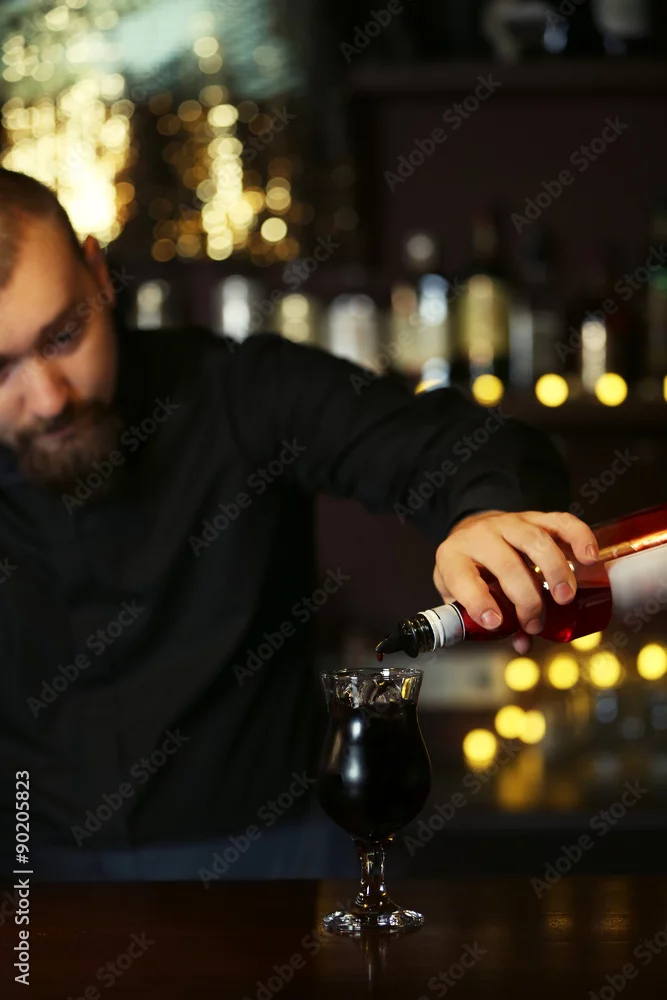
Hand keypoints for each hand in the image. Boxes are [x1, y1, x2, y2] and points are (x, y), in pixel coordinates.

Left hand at [433, 510, 598, 653]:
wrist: (472, 533)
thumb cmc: (469, 570)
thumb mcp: (461, 596)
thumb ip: (487, 622)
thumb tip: (523, 644)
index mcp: (454, 557)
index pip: (463, 578)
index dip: (479, 602)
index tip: (496, 623)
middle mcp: (480, 536)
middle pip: (506, 564)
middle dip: (526, 600)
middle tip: (534, 622)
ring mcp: (509, 523)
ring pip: (535, 541)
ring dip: (554, 572)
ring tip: (564, 598)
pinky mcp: (535, 517)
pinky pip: (560, 522)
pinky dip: (579, 537)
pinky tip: (589, 558)